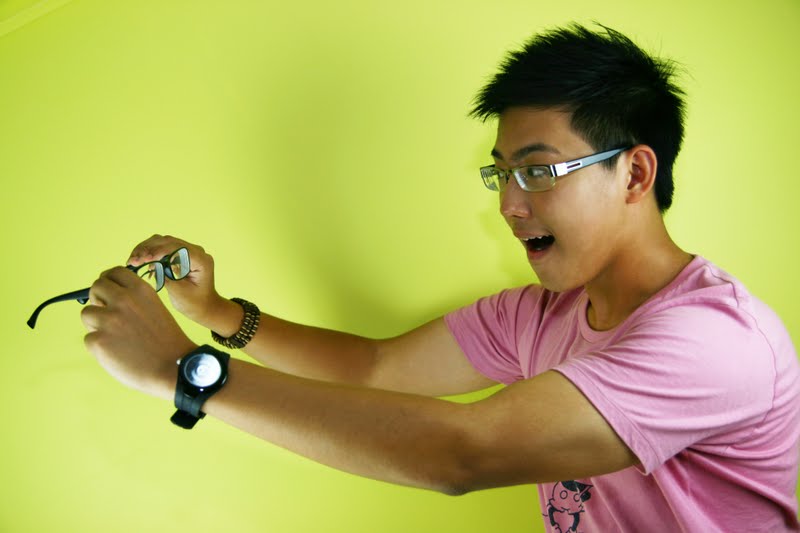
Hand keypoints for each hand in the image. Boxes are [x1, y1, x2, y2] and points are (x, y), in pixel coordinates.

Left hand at [81, 266, 197, 398]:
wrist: (174, 367)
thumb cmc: (166, 342)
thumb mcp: (155, 308)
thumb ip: (134, 300)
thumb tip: (107, 300)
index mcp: (140, 290)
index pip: (113, 272)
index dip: (109, 282)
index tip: (109, 292)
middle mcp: (123, 300)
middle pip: (96, 287)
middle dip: (98, 300)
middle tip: (108, 315)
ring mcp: (108, 320)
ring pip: (86, 314)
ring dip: (96, 324)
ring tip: (115, 337)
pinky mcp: (98, 340)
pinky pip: (89, 338)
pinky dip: (99, 346)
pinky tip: (117, 353)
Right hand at [127, 234, 222, 326]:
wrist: (202, 306)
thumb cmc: (194, 303)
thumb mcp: (180, 293)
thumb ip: (166, 278)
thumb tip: (151, 265)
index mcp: (201, 260)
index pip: (179, 248)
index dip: (160, 251)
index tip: (145, 260)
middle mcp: (196, 251)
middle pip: (168, 241)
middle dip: (148, 249)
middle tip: (133, 261)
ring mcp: (187, 251)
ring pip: (162, 242)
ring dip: (145, 249)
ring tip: (132, 261)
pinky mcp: (179, 254)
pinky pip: (161, 248)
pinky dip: (148, 253)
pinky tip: (138, 263)